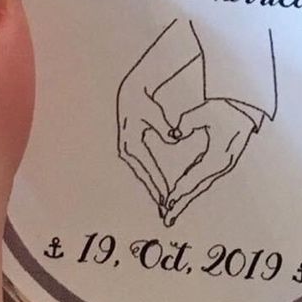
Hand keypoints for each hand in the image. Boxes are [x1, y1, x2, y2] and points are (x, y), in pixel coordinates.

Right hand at [115, 80, 173, 210]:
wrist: (131, 91)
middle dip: (155, 193)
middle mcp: (126, 150)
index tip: (168, 198)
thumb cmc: (143, 100)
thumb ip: (164, 125)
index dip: (159, 184)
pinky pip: (143, 167)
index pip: (149, 169)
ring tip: (163, 204)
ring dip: (153, 188)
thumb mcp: (154, 112)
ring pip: (143, 174)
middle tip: (166, 210)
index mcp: (131, 144)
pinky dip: (150, 178)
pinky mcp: (130, 148)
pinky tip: (159, 187)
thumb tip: (175, 137)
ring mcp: (127, 150)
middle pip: (144, 176)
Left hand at [162, 100, 256, 226]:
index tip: (167, 204)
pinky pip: (202, 177)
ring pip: (199, 184)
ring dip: (185, 197)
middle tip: (167, 218)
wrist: (247, 105)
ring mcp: (222, 164)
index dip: (179, 191)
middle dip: (181, 203)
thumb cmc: (227, 107)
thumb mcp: (206, 111)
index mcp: (218, 157)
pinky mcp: (220, 160)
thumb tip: (174, 134)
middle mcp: (221, 165)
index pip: (194, 178)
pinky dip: (191, 186)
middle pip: (196, 188)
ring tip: (171, 211)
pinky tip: (181, 192)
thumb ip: (188, 121)